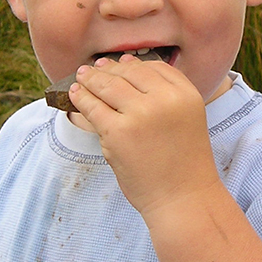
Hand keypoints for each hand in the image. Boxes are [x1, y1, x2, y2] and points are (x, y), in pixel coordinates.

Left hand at [68, 55, 220, 216]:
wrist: (183, 198)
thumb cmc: (183, 163)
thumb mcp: (187, 119)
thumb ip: (165, 94)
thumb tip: (127, 64)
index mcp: (187, 94)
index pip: (155, 67)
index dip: (134, 63)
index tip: (121, 63)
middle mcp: (166, 99)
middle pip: (130, 72)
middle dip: (108, 69)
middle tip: (94, 68)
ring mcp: (140, 114)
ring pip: (108, 86)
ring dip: (91, 79)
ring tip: (81, 77)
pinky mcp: (117, 132)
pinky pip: (93, 107)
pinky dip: (81, 98)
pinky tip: (75, 94)